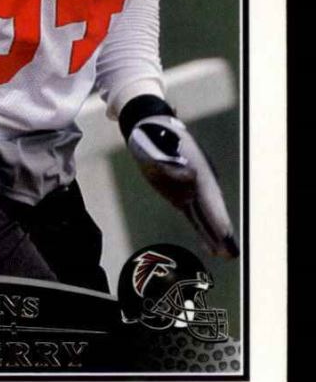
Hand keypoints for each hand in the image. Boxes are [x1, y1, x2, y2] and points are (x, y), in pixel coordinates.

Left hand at [127, 114, 238, 258]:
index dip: (216, 216)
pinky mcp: (182, 194)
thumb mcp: (152, 146)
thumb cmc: (150, 136)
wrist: (150, 127)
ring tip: (226, 255)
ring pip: (206, 215)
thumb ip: (168, 165)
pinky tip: (210, 246)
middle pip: (212, 209)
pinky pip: (195, 215)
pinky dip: (203, 230)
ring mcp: (193, 187)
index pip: (208, 197)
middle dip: (221, 231)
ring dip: (214, 234)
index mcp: (195, 168)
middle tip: (232, 253)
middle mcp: (199, 180)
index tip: (225, 232)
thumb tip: (191, 179)